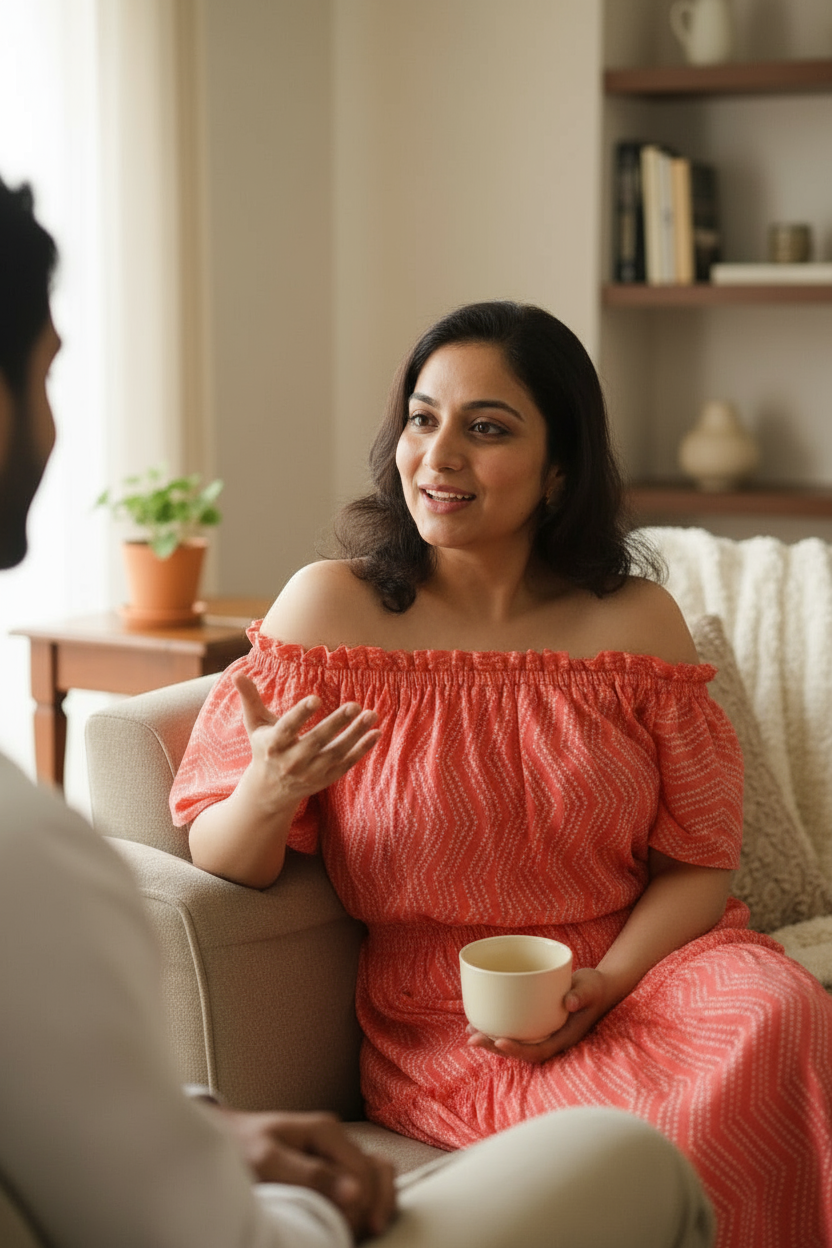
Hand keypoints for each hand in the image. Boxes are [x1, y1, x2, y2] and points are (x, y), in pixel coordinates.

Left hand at [218, 1107, 395, 1238]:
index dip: (361, 1203)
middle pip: (377, 1171)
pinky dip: (374, 1196)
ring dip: (380, 1201)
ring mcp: (338, 1149)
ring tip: (370, 1228)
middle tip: (360, 1233)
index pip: (363, 1171)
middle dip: (374, 1205)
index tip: (347, 1228)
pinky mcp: (335, 1162)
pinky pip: (369, 1176)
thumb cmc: (243, 1147)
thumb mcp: (267, 1161)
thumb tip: (355, 1193)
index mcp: (326, 1130)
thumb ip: (309, 1175)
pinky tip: (364, 1217)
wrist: (227, 1138)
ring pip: (379, 1172)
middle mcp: (338, 1138)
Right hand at [234, 671, 380, 808]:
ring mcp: (311, 772)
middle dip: (336, 723)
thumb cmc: (264, 747)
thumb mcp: (255, 725)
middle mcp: (292, 762)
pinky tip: (375, 732)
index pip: (287, 728)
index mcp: (273, 745)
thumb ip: (250, 698)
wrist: (270, 790)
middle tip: (354, 705)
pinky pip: (347, 763)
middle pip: (316, 741)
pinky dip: (362, 749)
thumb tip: (238, 673)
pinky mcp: (326, 779)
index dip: (301, 714)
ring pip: (336, 752)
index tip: (315, 698)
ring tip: (371, 715)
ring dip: (355, 734)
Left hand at [466, 968, 613, 1062]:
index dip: (517, 1050)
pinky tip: (481, 1017)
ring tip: (470, 1031)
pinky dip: (498, 1025)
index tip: (499, 1041)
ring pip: (514, 1041)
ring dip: (491, 1039)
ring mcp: (542, 1031)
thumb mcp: (591, 989)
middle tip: (472, 1038)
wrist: (597, 988)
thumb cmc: (595, 989)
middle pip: (520, 1051)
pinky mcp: (535, 1020)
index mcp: (563, 1038)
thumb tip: (570, 1002)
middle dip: (495, 1047)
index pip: (538, 1052)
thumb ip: (581, 994)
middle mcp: (550, 1039)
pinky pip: (515, 1028)